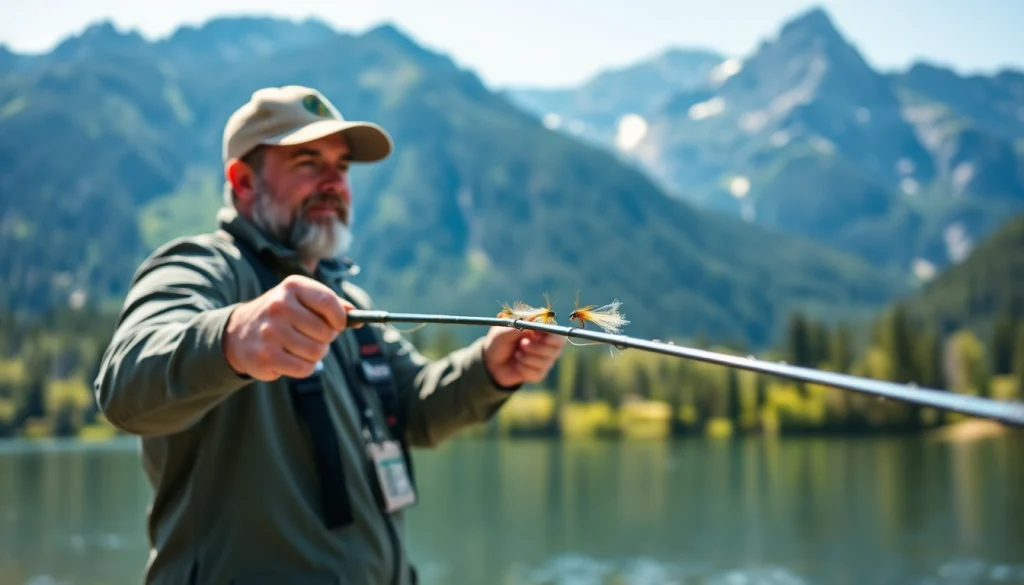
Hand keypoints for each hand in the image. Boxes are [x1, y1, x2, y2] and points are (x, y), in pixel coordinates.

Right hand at [223, 275, 357, 380]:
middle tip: (311, 336)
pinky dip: (304, 368)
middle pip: (326, 332)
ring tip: (299, 347)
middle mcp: (279, 306)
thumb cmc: (281, 315)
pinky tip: (290, 359)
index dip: (340, 318)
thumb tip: (358, 317)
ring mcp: (271, 332)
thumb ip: (331, 305)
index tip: (339, 325)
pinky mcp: (266, 356)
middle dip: (325, 339)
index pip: (328, 301)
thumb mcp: (301, 300)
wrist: (239, 333)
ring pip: (317, 353)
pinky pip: (305, 368)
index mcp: (292, 287)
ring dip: (315, 355)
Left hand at [482, 327, 566, 387]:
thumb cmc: (498, 342)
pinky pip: (537, 373)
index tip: (534, 335)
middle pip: (556, 348)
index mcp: (541, 331)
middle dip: (537, 348)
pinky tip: (518, 365)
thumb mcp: (502, 331)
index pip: (557, 332)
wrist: (491, 363)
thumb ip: (517, 326)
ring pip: (546, 362)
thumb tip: (533, 327)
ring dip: (527, 358)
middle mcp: (547, 345)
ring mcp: (545, 360)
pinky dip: (524, 369)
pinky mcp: (539, 373)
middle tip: (522, 344)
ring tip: (517, 354)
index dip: (549, 335)